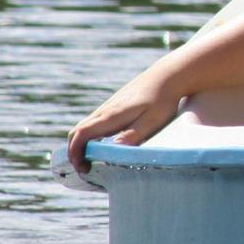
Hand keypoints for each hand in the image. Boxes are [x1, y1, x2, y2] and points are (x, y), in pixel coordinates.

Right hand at [66, 65, 181, 173]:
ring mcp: (108, 106)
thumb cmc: (163, 100)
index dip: (75, 152)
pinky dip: (89, 135)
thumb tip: (114, 148)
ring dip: (81, 143)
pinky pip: (94, 121)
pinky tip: (103, 144)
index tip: (81, 167)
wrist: (169, 75)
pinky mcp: (115, 105)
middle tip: (86, 168)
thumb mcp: (152, 120)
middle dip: (74, 151)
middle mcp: (105, 110)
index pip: (81, 134)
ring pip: (85, 125)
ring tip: (92, 160)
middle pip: (77, 131)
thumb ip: (134, 135)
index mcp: (111, 116)